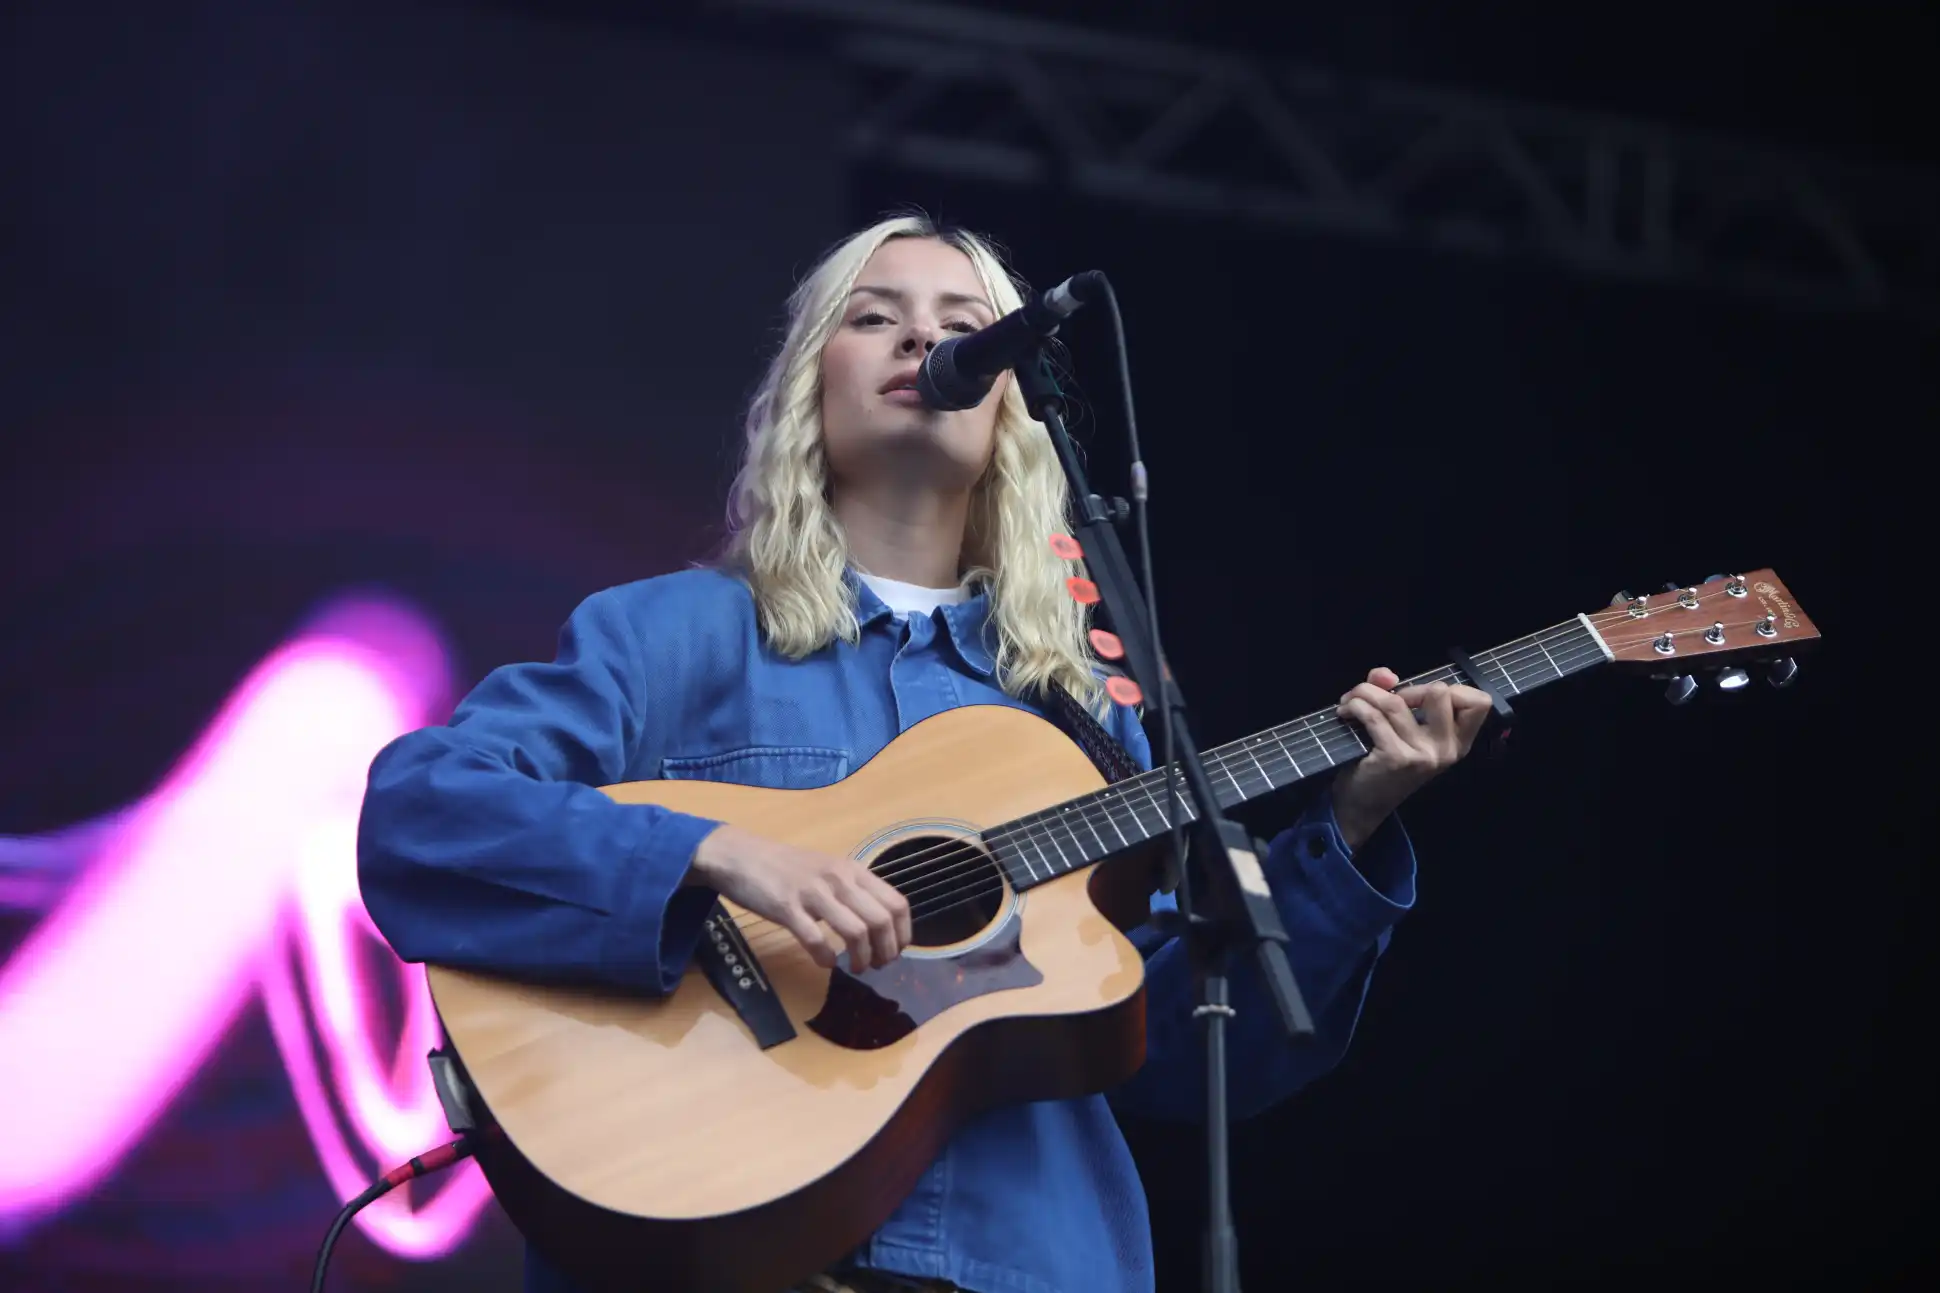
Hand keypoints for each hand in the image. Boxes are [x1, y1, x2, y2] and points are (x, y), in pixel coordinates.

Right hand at [685, 824, 912, 970]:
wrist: (742, 856)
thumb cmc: (787, 868)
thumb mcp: (829, 871)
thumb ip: (853, 892)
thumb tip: (880, 924)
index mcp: (853, 870)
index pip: (896, 904)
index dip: (903, 934)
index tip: (895, 951)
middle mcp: (839, 879)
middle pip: (880, 921)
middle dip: (886, 952)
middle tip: (877, 966)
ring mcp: (813, 893)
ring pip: (855, 932)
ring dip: (861, 959)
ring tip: (856, 969)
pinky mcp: (787, 908)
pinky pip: (816, 939)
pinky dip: (827, 958)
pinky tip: (826, 962)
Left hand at [1328, 667, 1492, 850]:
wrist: (1362, 804)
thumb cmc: (1384, 763)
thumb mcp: (1401, 728)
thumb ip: (1396, 693)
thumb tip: (1386, 674)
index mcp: (1457, 742)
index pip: (1479, 702)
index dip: (1450, 688)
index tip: (1421, 699)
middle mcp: (1446, 749)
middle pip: (1440, 692)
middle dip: (1404, 688)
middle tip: (1382, 702)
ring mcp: (1422, 754)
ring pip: (1395, 702)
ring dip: (1365, 693)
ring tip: (1351, 701)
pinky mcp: (1396, 757)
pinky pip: (1373, 715)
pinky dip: (1355, 706)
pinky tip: (1346, 712)